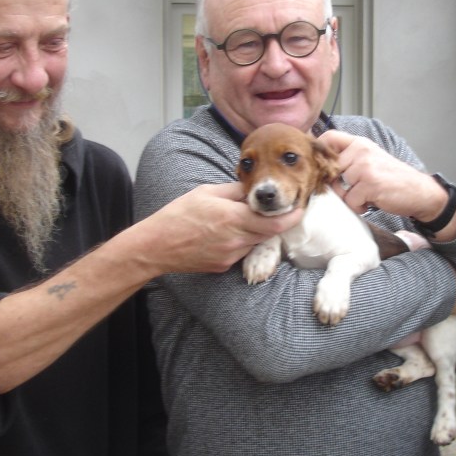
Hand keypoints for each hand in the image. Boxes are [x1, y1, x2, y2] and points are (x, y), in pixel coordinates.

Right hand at [133, 183, 302, 275]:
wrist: (156, 246)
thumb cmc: (179, 214)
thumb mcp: (207, 192)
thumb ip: (235, 191)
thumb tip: (255, 189)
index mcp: (233, 218)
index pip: (275, 222)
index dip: (291, 216)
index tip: (298, 207)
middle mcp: (236, 240)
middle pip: (269, 233)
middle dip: (277, 222)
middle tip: (280, 210)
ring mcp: (230, 256)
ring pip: (255, 242)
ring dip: (257, 232)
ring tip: (242, 220)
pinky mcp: (224, 266)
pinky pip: (241, 252)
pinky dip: (241, 242)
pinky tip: (225, 234)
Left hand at [318, 130, 448, 221]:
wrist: (420, 192)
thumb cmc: (392, 179)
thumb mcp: (371, 160)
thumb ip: (350, 159)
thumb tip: (321, 166)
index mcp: (360, 143)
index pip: (329, 138)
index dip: (320, 152)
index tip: (323, 167)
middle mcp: (361, 151)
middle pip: (330, 170)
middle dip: (337, 185)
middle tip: (355, 189)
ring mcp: (365, 167)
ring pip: (338, 187)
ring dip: (349, 197)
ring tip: (366, 195)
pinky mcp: (370, 184)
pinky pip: (350, 200)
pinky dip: (359, 206)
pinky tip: (371, 202)